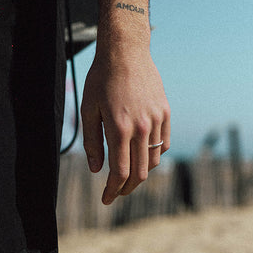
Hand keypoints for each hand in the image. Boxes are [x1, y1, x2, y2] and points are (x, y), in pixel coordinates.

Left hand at [80, 44, 169, 204]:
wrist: (125, 52)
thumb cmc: (101, 80)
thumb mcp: (88, 109)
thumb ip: (92, 142)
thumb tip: (96, 170)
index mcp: (119, 129)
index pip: (120, 172)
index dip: (112, 191)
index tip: (106, 199)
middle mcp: (141, 128)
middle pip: (139, 172)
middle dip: (126, 189)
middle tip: (116, 194)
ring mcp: (156, 120)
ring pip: (153, 160)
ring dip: (140, 174)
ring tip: (127, 176)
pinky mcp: (165, 113)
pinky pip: (164, 144)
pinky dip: (153, 156)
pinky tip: (141, 156)